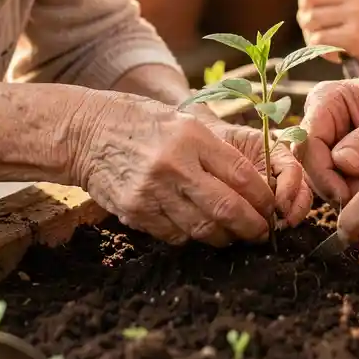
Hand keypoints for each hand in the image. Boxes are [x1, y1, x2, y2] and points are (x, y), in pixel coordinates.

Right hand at [73, 92, 296, 246]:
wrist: (86, 132)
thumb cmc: (141, 123)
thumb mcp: (182, 121)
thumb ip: (215, 151)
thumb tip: (252, 185)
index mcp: (192, 136)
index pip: (242, 175)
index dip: (264, 198)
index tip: (272, 208)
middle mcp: (174, 164)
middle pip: (226, 208)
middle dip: (251, 226)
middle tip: (261, 233)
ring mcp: (153, 191)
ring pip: (202, 228)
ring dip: (223, 237)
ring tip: (233, 236)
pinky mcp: (135, 211)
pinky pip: (174, 235)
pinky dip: (190, 237)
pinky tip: (195, 230)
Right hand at [296, 73, 358, 206]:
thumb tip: (342, 162)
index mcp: (326, 102)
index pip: (307, 141)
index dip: (321, 170)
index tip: (343, 192)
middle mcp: (322, 125)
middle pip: (311, 167)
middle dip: (336, 187)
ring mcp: (332, 147)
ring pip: (325, 182)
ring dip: (349, 194)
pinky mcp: (345, 166)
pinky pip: (343, 188)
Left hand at [298, 0, 358, 70]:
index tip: (314, 1)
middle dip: (304, 14)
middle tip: (314, 26)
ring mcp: (356, 13)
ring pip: (309, 18)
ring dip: (310, 34)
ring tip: (324, 39)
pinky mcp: (355, 35)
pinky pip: (318, 39)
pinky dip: (319, 49)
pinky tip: (334, 51)